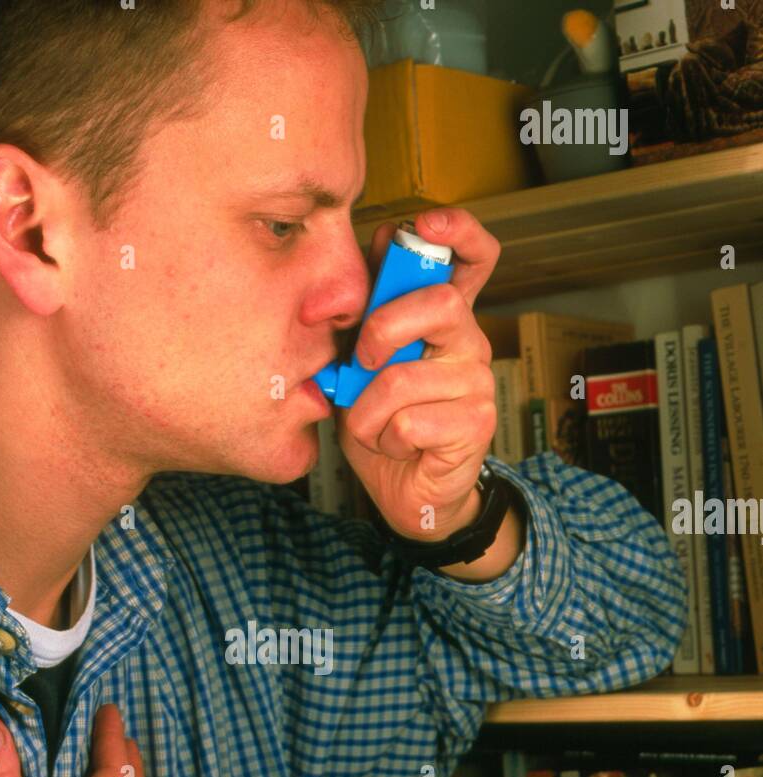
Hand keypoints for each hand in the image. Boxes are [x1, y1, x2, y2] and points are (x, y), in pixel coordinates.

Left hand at [336, 207, 501, 542]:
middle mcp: (468, 344)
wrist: (404, 491)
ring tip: (373, 425)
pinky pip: (411, 421)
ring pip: (407, 378)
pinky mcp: (476, 425)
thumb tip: (374, 245)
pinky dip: (386, 438)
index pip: (474, 258)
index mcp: (442, 321)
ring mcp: (477, 384)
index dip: (459, 231)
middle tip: (362, 360)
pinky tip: (397, 446)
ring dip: (369, 410)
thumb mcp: (361, 363)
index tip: (426, 222)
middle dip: (384, 328)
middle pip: (441, 304)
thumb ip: (368, 313)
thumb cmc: (383, 424)